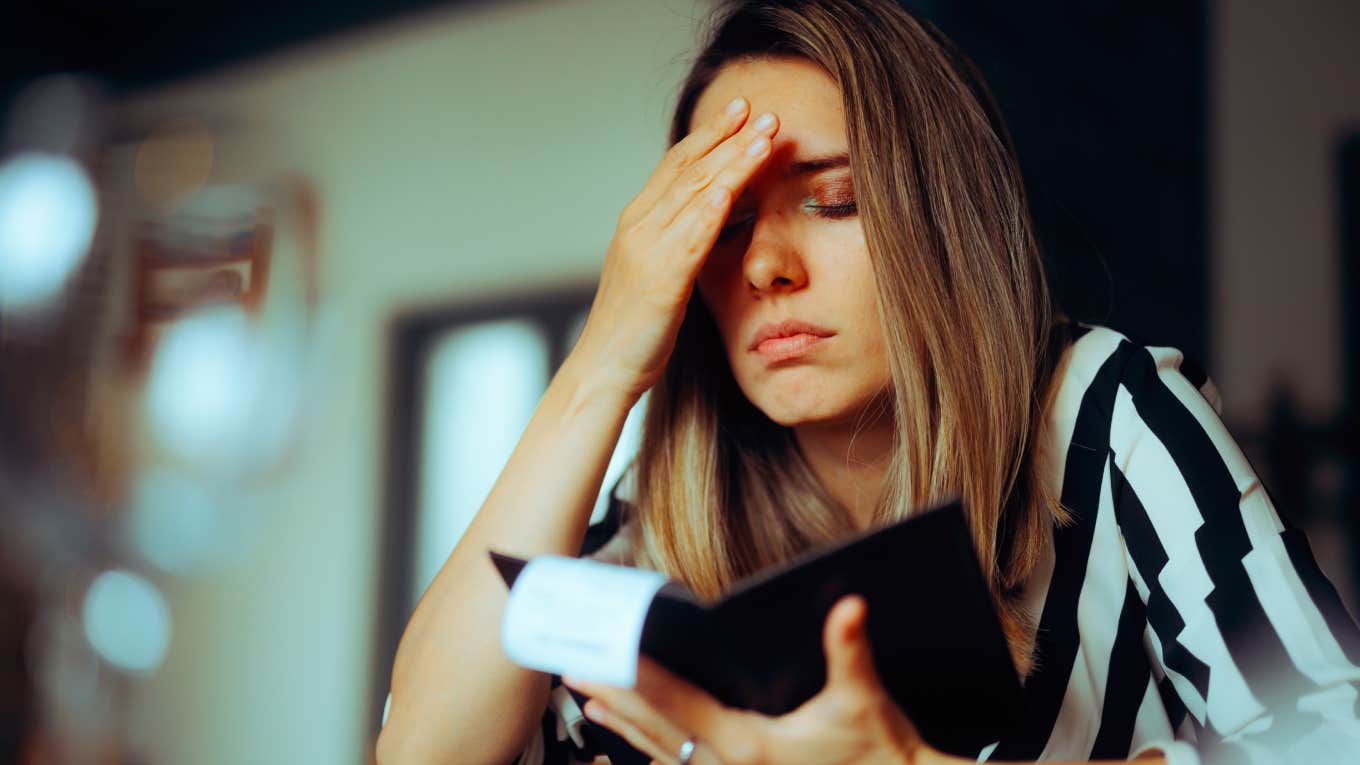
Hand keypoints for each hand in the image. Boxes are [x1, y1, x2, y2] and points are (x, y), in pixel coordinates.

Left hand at [563, 596, 944, 764]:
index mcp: (751, 744)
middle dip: (613, 696)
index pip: (678, 703)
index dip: (637, 677)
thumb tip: (850, 608)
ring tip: (587, 700)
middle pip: (657, 728)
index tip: (602, 655)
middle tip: (573, 666)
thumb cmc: (880, 754)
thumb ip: (850, 653)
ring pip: (663, 754)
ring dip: (623, 726)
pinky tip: (632, 748)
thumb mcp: (864, 702)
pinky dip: (651, 753)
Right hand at [567, 96, 779, 400]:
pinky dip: (711, 209)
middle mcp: (638, 226)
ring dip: (731, 161)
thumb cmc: (634, 329)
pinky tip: (731, 187)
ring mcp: (647, 251)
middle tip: (762, 110)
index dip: (710, 136)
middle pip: (689, 170)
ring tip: (763, 136)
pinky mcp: (660, 280)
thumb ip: (678, 241)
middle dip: (728, 137)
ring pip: (695, 194)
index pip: (677, 166)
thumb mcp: (658, 273)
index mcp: (637, 222)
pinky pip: (689, 237)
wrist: (604, 369)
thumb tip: (709, 219)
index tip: (741, 112)